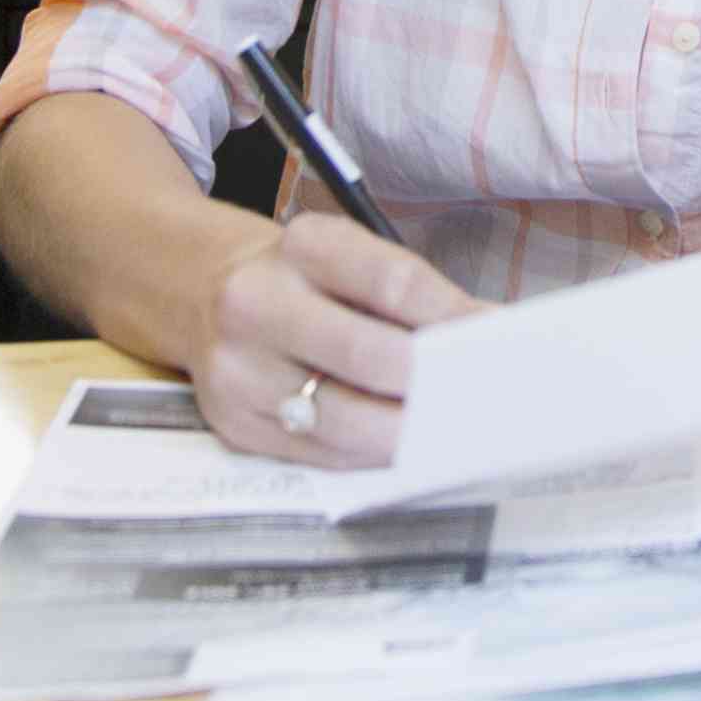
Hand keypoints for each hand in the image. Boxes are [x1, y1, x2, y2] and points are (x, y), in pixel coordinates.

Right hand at [183, 210, 479, 466]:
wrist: (204, 291)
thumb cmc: (304, 279)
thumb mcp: (353, 258)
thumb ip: (418, 294)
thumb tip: (490, 333)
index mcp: (304, 246)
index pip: (396, 283)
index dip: (454, 317)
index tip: (496, 339)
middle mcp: (259, 302)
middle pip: (370, 356)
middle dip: (433, 384)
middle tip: (480, 400)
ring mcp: (239, 368)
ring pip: (343, 418)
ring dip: (407, 432)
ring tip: (450, 432)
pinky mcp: (233, 422)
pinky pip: (318, 451)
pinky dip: (368, 454)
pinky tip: (400, 448)